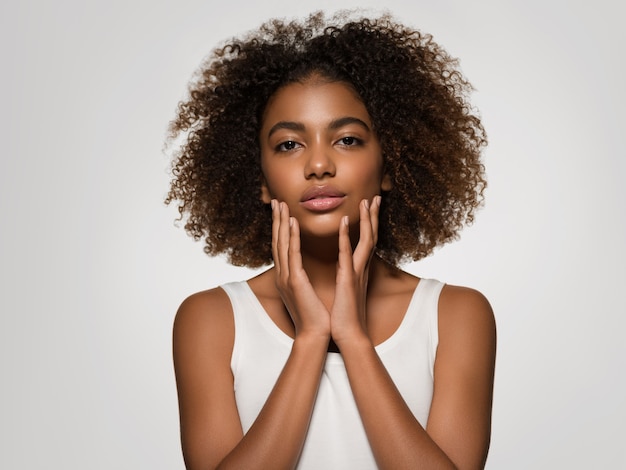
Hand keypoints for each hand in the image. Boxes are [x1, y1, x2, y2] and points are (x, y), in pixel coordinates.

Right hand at [271, 200, 330, 340]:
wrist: (315, 335)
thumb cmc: (314, 317)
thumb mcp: (304, 294)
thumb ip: (300, 280)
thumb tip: (300, 273)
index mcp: (286, 278)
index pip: (281, 248)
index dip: (279, 229)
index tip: (281, 212)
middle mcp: (282, 275)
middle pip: (277, 242)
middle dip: (277, 221)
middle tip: (276, 202)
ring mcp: (287, 278)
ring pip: (282, 244)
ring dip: (281, 223)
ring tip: (282, 205)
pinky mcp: (295, 281)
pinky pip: (293, 254)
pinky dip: (291, 237)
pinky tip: (291, 223)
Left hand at [330, 195, 380, 346]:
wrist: (349, 336)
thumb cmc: (346, 316)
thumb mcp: (347, 290)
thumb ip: (348, 276)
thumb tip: (346, 268)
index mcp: (359, 270)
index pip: (367, 241)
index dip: (370, 223)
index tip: (370, 205)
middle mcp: (361, 269)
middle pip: (371, 236)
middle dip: (373, 216)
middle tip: (376, 196)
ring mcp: (356, 273)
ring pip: (365, 241)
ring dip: (366, 221)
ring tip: (365, 202)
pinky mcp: (348, 280)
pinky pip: (347, 255)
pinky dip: (345, 238)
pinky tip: (343, 222)